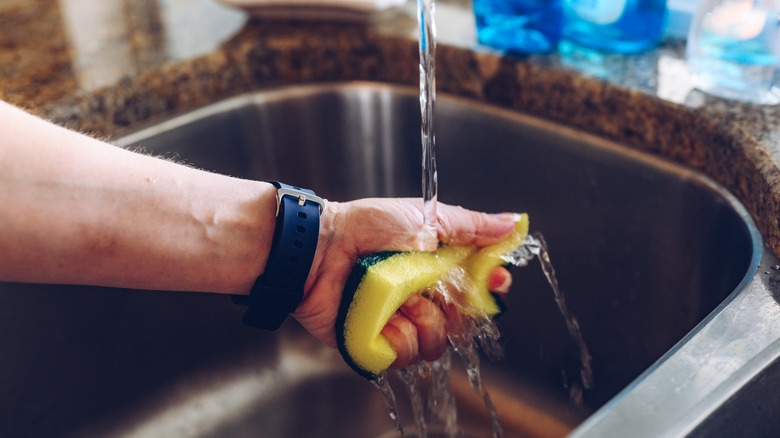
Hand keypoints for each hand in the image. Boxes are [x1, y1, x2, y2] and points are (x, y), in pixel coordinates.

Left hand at [292, 198, 516, 367]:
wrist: (320, 245)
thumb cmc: (367, 226)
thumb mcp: (427, 218)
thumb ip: (472, 226)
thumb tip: (513, 223)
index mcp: (435, 271)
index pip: (477, 292)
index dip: (490, 290)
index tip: (496, 281)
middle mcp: (420, 301)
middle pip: (462, 325)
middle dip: (456, 308)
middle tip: (436, 288)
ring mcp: (397, 324)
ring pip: (437, 345)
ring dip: (425, 320)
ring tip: (401, 298)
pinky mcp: (374, 345)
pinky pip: (404, 357)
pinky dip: (397, 336)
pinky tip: (382, 315)